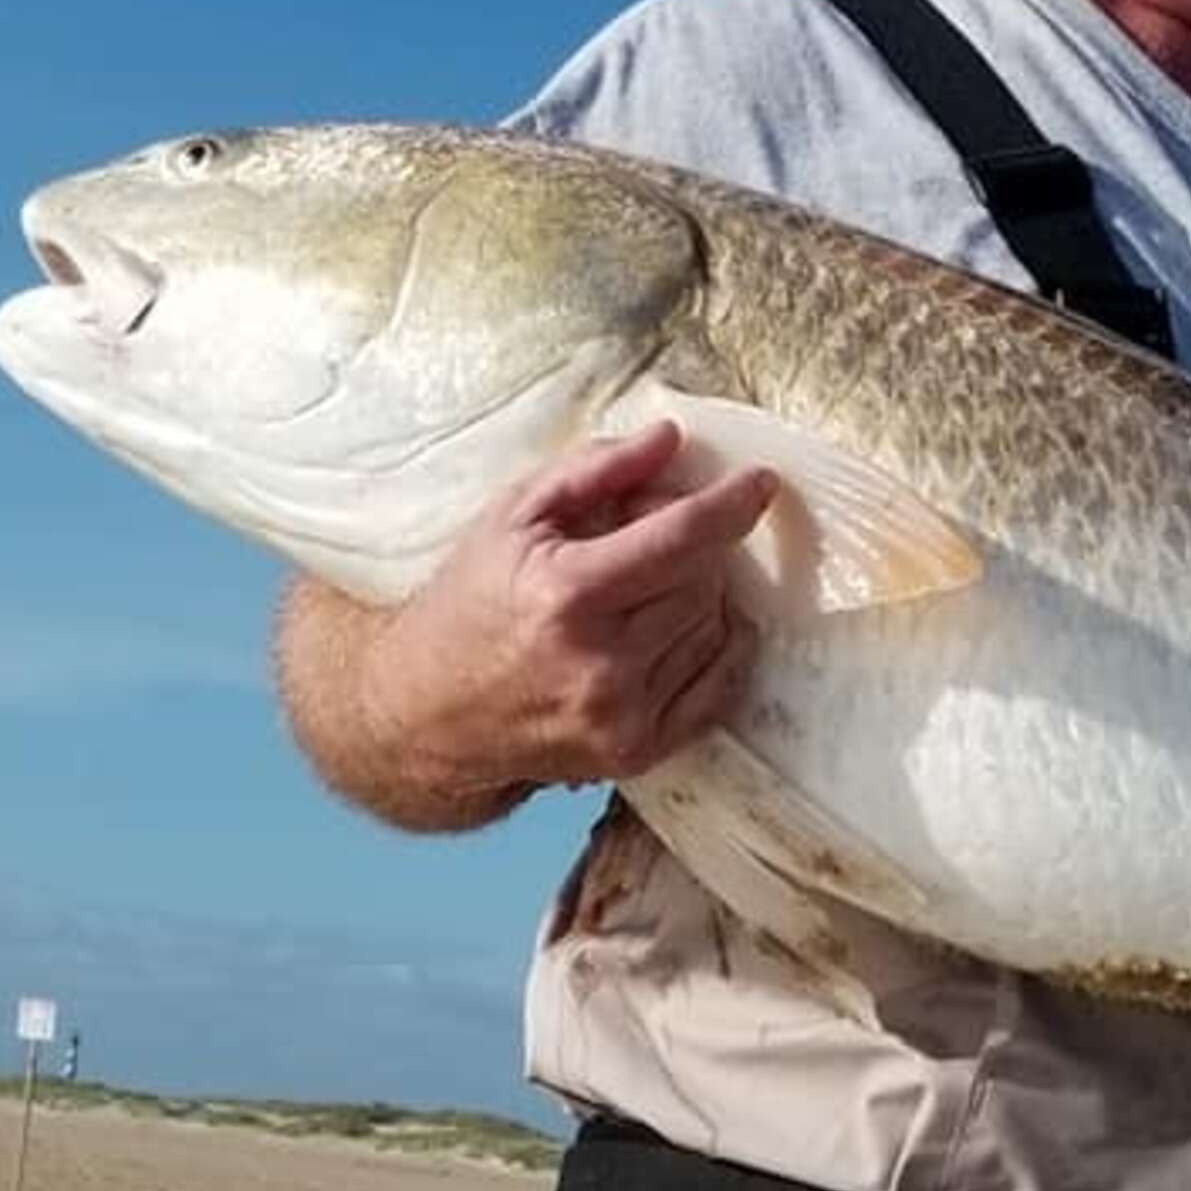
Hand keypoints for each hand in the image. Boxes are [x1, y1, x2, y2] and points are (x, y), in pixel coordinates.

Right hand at [281, 423, 777, 825]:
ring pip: (715, 628)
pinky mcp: (638, 751)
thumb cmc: (470, 601)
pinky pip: (720, 686)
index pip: (681, 539)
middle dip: (696, 548)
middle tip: (653, 539)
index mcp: (566, 593)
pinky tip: (680, 627)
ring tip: (646, 588)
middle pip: (704, 581)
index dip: (730, 505)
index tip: (762, 483)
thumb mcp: (511, 518)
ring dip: (700, 596)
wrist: (428, 713)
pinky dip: (716, 647)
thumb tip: (670, 438)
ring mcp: (622, 715)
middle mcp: (600, 661)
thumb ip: (593, 471)